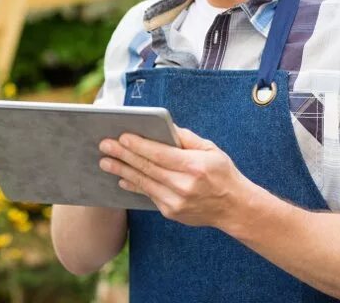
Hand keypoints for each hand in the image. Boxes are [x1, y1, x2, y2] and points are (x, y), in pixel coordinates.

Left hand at [98, 126, 249, 228]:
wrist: (234, 208)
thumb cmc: (222, 173)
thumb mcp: (210, 149)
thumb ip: (185, 138)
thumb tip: (162, 126)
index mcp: (194, 167)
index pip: (160, 154)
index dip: (139, 145)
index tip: (122, 136)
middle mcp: (184, 186)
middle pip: (147, 168)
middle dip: (123, 156)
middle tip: (104, 145)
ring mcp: (176, 202)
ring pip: (143, 183)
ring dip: (122, 171)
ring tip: (105, 162)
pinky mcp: (171, 212)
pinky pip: (148, 195)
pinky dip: (134, 185)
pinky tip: (122, 178)